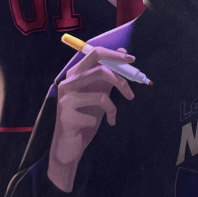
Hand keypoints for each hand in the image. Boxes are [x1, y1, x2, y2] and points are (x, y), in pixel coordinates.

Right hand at [48, 46, 134, 192]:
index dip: (115, 55)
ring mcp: (65, 100)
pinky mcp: (67, 117)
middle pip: (99, 69)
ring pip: (101, 94)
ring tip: (113, 117)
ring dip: (113, 107)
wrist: (70, 145)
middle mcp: (67, 83)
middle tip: (131, 94)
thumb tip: (123, 51)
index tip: (132, 60)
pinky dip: (107, 119)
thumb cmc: (86, 115)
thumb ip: (108, 73)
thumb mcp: (99, 92)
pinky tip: (101, 124)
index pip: (95, 53)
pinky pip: (97, 115)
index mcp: (74, 74)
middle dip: (121, 79)